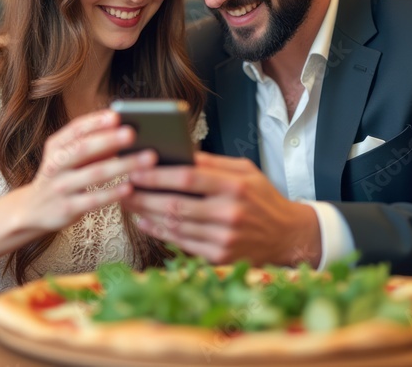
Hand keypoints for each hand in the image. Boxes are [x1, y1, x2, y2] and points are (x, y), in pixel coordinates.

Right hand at [20, 110, 156, 233]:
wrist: (33, 210)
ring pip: (93, 174)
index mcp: (56, 146)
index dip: (96, 122)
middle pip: (84, 149)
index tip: (117, 115)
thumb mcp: (69, 158)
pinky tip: (131, 187)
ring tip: (147, 158)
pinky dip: (113, 192)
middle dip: (109, 140)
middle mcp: (55, 164)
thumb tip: (125, 132)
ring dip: (122, 165)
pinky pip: (93, 199)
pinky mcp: (67, 208)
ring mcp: (60, 187)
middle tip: (133, 133)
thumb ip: (93, 146)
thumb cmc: (62, 177)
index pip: (76, 129)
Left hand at [122, 152, 321, 266]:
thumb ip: (214, 163)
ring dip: (146, 214)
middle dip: (144, 196)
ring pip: (175, 226)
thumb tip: (179, 153)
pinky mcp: (220, 258)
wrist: (288, 236)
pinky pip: (181, 244)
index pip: (189, 178)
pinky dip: (159, 232)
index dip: (158, 174)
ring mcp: (224, 239)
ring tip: (129, 202)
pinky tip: (145, 222)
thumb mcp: (246, 171)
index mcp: (236, 187)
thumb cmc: (263, 198)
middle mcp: (230, 214)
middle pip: (176, 205)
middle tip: (123, 187)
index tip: (135, 168)